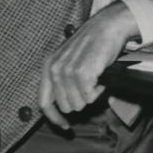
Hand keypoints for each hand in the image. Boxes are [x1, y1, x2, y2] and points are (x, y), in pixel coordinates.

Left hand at [38, 1, 138, 128]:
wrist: (107, 26)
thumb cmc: (93, 43)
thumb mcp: (69, 59)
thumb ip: (62, 80)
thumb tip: (64, 107)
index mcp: (49, 66)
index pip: (44, 103)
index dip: (55, 118)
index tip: (65, 126)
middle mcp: (55, 70)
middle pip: (65, 106)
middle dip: (80, 101)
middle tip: (90, 87)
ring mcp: (67, 71)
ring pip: (78, 104)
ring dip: (90, 95)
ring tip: (96, 79)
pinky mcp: (82, 73)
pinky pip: (90, 97)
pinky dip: (99, 91)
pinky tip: (101, 78)